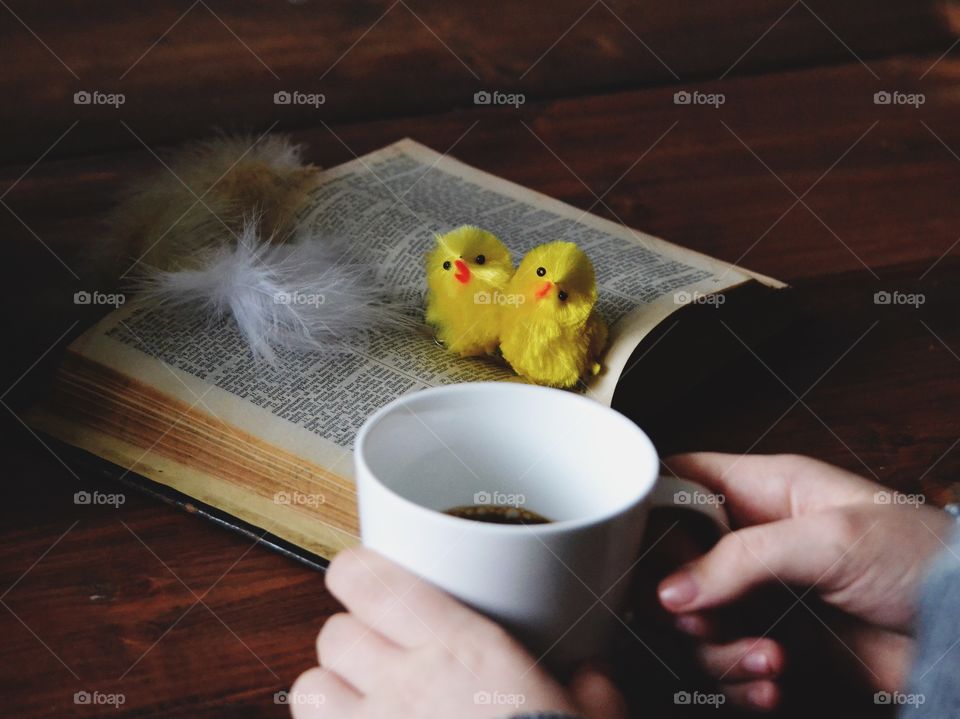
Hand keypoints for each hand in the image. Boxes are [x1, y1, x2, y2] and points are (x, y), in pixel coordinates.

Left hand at [291, 546, 626, 718]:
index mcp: (464, 651)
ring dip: (328, 692)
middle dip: (350, 639)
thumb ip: (589, 689)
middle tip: (378, 653)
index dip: (356, 573)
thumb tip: (591, 674)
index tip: (362, 576)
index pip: (372, 582)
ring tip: (357, 705)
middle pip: (335, 632)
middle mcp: (408, 686)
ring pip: (309, 688)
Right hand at [657, 453, 954, 710]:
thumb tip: (673, 589)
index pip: (681, 480)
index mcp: (765, 489)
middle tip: (705, 615)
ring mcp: (762, 594)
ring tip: (768, 656)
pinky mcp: (775, 641)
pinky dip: (740, 678)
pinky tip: (774, 679)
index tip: (646, 547)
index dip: (653, 508)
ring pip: (694, 620)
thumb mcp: (830, 541)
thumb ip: (743, 559)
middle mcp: (754, 540)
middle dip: (682, 597)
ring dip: (718, 647)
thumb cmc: (922, 560)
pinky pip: (725, 662)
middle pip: (673, 560)